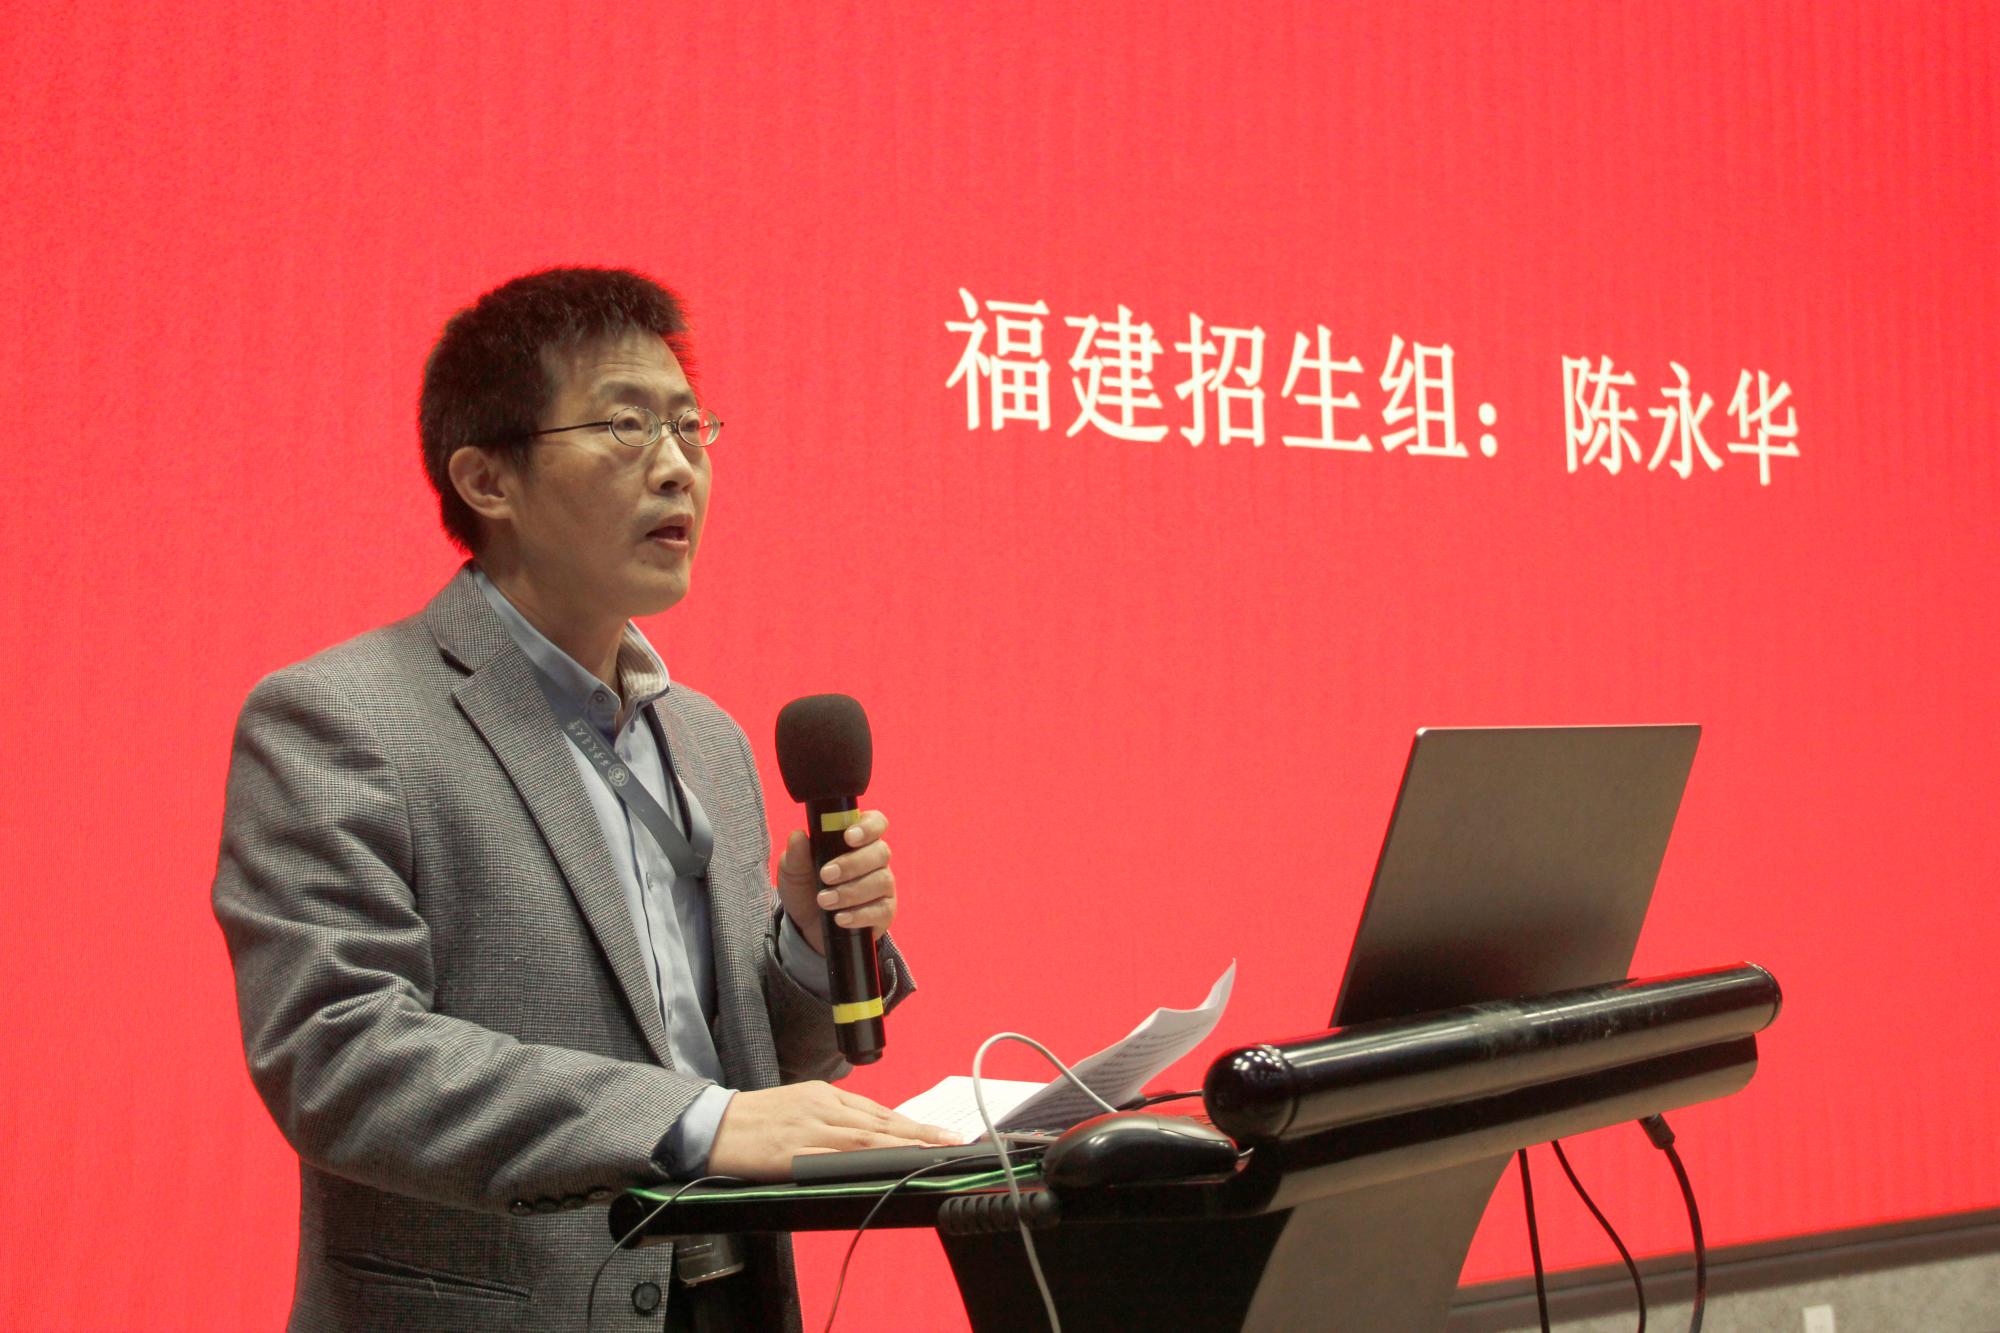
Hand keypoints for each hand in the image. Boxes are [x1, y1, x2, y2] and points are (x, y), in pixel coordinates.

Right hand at [706, 1081, 957, 1181]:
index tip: (941, 1133)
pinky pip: (838, 1154)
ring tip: (934, 1153)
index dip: (912, 1123)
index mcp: (824, 1094)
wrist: (711, 1126)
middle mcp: (823, 1106)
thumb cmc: (754, 1121)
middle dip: (920, 1133)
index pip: (878, 1111)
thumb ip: (831, 1118)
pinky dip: (869, 1158)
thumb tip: (867, 1135)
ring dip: (905, 1145)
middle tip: (954, 1141)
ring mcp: (810, 1127)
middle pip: (881, 1121)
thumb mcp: (798, 1106)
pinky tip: (888, 1164)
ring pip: (868, 1136)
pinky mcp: (795, 1149)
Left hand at [775, 809, 895, 954]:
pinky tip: (840, 918)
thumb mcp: (793, 870)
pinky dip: (860, 914)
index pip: (876, 822)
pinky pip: (883, 910)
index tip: (848, 837)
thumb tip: (798, 836)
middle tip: (825, 875)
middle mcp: (875, 859)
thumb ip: (796, 854)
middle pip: (880, 852)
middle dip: (852, 864)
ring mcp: (883, 886)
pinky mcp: (885, 912)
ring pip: (882, 881)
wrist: (806, 926)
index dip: (868, 827)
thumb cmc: (805, 888)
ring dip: (851, 891)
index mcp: (857, 839)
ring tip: (824, 901)